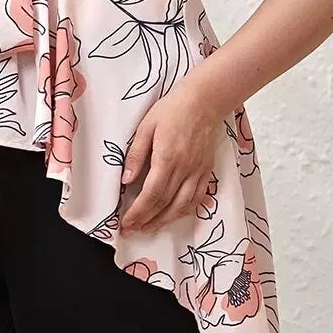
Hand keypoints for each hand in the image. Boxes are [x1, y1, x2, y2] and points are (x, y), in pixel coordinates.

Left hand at [118, 82, 222, 234]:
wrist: (204, 101)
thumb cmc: (172, 110)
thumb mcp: (146, 127)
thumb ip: (136, 155)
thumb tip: (126, 181)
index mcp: (168, 158)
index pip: (151, 194)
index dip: (138, 212)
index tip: (126, 222)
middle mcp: (185, 169)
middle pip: (165, 204)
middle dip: (146, 221)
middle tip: (131, 230)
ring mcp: (198, 172)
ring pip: (182, 206)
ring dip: (165, 221)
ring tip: (148, 228)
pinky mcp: (207, 172)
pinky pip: (197, 199)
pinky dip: (184, 211)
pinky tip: (172, 216)